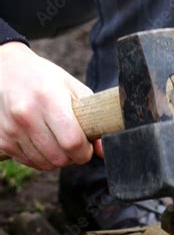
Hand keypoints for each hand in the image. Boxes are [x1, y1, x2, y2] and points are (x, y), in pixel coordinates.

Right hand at [0, 42, 92, 169]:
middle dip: (72, 157)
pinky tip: (42, 141)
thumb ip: (92, 120)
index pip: (72, 142)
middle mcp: (26, 114)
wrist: (7, 70)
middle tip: (72, 144)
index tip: (86, 146)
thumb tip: (103, 151)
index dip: (85, 151)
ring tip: (57, 140)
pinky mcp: (2, 139)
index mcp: (49, 98)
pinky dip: (40, 158)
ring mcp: (12, 128)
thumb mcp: (74, 90)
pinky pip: (29, 162)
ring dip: (56, 159)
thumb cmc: (45, 80)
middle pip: (59, 157)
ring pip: (44, 164)